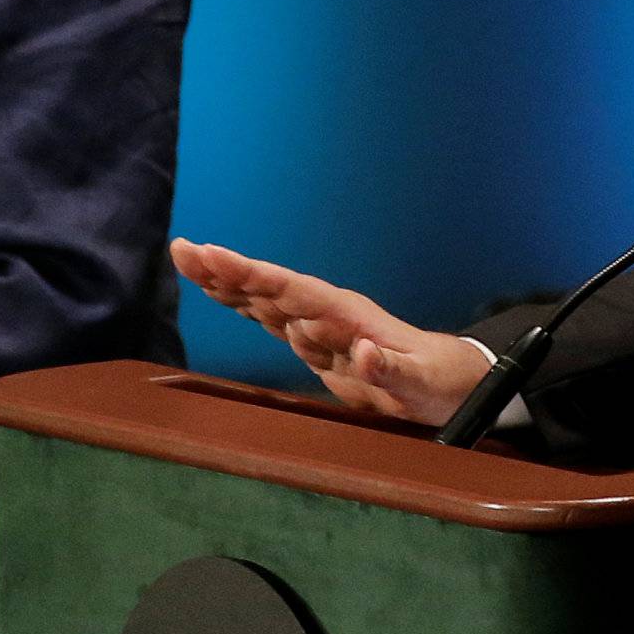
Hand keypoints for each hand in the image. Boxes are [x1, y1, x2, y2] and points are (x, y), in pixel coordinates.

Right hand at [171, 239, 487, 424]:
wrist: (448, 381)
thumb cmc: (437, 382)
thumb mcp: (422, 383)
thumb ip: (392, 369)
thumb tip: (363, 352)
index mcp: (349, 316)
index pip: (293, 291)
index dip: (253, 276)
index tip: (217, 259)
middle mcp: (329, 312)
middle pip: (270, 287)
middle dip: (227, 270)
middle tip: (184, 251)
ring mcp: (320, 325)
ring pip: (264, 298)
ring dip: (227, 281)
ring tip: (188, 261)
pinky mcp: (315, 341)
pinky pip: (270, 317)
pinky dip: (241, 302)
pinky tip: (217, 291)